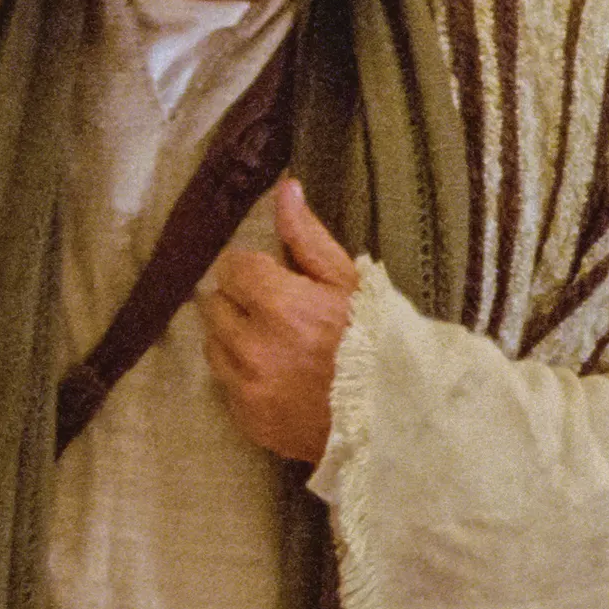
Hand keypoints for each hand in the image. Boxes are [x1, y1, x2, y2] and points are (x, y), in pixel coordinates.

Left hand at [200, 178, 360, 461]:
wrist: (395, 419)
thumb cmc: (380, 342)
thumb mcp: (351, 283)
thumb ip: (308, 238)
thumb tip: (285, 188)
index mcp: (282, 305)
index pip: (232, 268)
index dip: (254, 270)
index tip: (276, 280)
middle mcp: (254, 347)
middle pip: (214, 304)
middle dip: (241, 302)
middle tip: (277, 313)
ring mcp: (247, 388)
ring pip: (213, 344)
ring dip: (235, 338)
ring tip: (275, 345)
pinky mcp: (246, 419)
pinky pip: (224, 383)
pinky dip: (243, 376)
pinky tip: (277, 376)